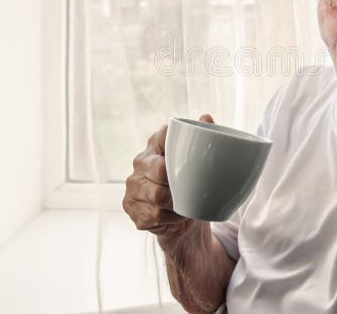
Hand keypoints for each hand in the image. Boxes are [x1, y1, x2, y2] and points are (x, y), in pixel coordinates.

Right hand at [123, 114, 214, 243]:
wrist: (181, 220)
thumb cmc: (188, 186)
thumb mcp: (197, 163)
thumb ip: (203, 138)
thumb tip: (206, 116)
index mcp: (156, 146)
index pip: (162, 136)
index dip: (171, 140)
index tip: (186, 149)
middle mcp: (140, 163)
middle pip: (159, 170)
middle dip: (177, 182)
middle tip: (190, 189)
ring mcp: (133, 186)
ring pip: (157, 195)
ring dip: (176, 203)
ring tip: (185, 204)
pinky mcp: (131, 207)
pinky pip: (154, 214)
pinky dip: (170, 218)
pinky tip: (175, 216)